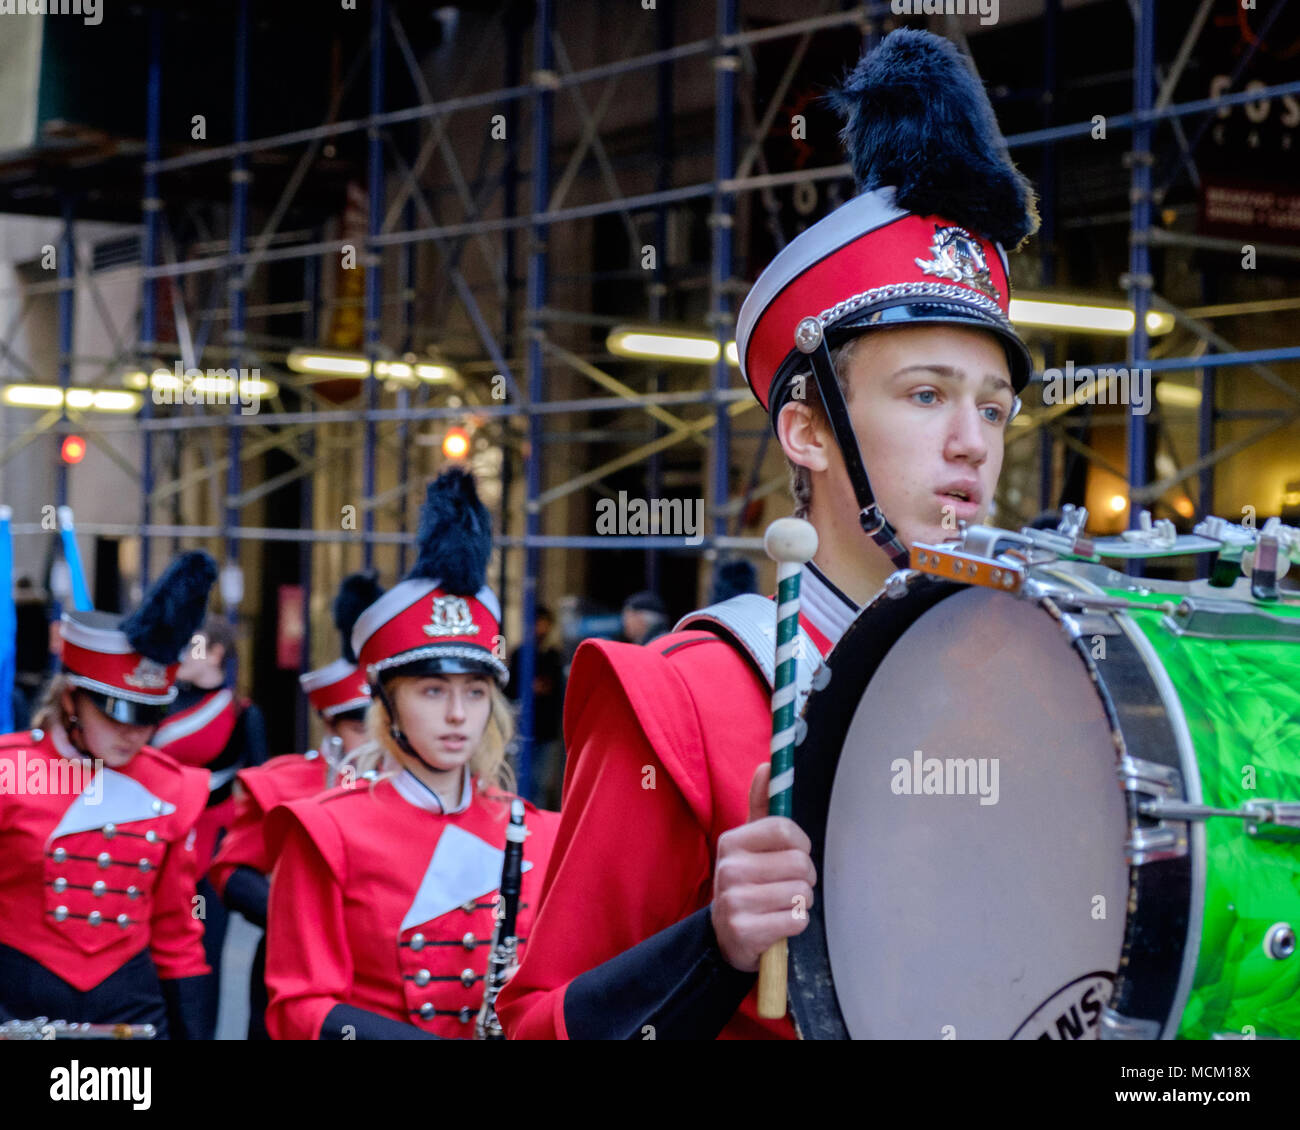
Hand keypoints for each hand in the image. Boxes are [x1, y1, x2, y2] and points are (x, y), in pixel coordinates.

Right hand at [710, 763, 815, 972]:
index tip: (795, 852)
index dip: (801, 843)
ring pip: (801, 893)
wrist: (726, 935)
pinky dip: (795, 923)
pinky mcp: (743, 932)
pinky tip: (778, 922)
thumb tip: (767, 765)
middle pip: (800, 863)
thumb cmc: (748, 882)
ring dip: (800, 902)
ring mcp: (734, 901)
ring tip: (781, 904)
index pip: (785, 829)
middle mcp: (729, 868)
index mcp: (732, 841)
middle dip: (805, 877)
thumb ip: (761, 804)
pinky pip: (796, 920)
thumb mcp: (749, 843)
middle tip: (788, 884)